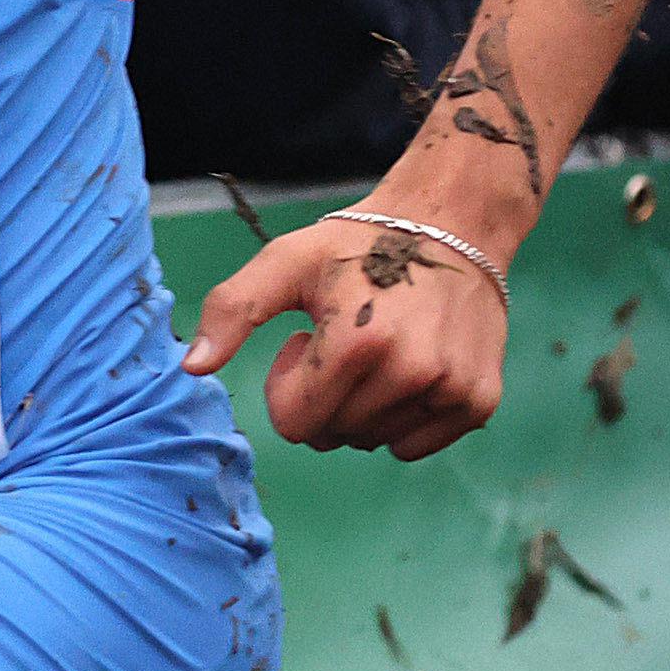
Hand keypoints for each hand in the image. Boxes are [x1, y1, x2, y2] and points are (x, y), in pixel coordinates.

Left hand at [185, 214, 508, 461]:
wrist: (454, 223)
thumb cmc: (360, 243)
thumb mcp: (286, 262)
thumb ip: (233, 310)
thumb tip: (191, 368)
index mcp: (357, 342)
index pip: (294, 424)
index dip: (290, 384)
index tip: (310, 340)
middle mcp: (410, 372)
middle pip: (331, 435)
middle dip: (324, 397)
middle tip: (346, 342)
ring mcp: (449, 389)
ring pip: (371, 441)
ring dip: (361, 407)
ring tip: (379, 349)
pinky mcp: (478, 401)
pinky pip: (412, 446)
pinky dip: (401, 420)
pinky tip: (410, 369)